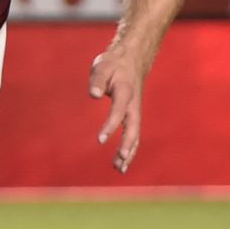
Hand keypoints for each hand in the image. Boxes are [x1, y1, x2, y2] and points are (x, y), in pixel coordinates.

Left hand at [88, 48, 147, 172]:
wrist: (132, 58)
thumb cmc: (114, 63)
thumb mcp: (102, 66)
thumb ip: (98, 80)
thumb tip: (94, 94)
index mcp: (125, 92)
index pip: (118, 112)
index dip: (110, 126)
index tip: (100, 140)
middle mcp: (133, 105)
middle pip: (133, 129)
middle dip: (126, 146)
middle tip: (119, 162)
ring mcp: (135, 111)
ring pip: (135, 135)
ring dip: (128, 152)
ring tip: (120, 169)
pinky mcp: (133, 114)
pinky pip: (133, 134)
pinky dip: (129, 148)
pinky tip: (122, 161)